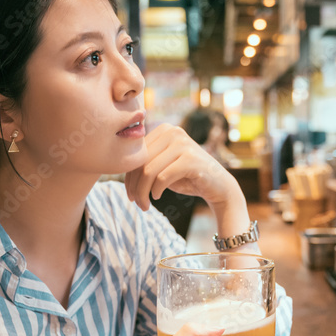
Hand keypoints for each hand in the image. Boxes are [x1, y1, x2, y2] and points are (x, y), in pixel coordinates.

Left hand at [125, 124, 239, 210]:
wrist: (218, 186)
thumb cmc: (187, 177)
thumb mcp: (162, 166)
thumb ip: (145, 162)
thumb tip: (117, 166)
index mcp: (163, 129)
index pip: (136, 153)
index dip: (128, 176)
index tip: (130, 194)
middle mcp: (172, 131)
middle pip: (140, 162)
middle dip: (134, 186)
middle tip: (136, 203)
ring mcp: (182, 144)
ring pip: (148, 171)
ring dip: (143, 192)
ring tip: (144, 205)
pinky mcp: (190, 159)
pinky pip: (162, 177)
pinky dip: (156, 190)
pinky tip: (157, 197)